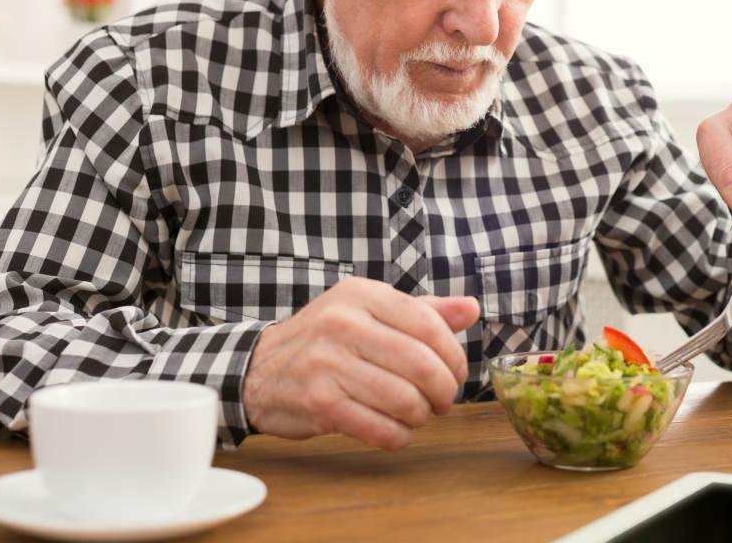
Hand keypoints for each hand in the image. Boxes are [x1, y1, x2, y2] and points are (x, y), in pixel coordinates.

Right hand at [242, 278, 480, 448]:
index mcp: (361, 295)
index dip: (453, 354)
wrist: (259, 369)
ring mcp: (327, 364)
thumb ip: (423, 310)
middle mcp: (342, 324)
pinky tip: (397, 430)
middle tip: (442, 400)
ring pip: (404, 400)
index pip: (427, 324)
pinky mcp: (319, 403)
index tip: (455, 372)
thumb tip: (471, 308)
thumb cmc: (326, 339)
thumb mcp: (369, 310)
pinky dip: (399, 436)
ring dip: (421, 415)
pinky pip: (379, 428)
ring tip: (419, 414)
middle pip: (421, 365)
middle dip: (444, 390)